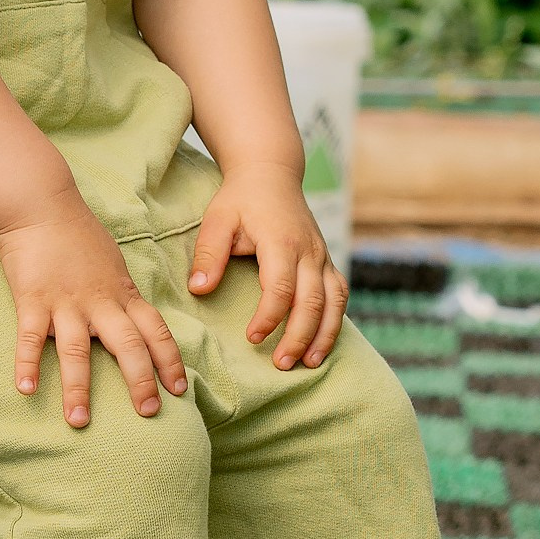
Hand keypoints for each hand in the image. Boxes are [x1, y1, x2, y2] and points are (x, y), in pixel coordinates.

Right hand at [0, 185, 189, 428]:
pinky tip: (25, 390)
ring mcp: (65, 302)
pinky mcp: (32, 300)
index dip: (169, 360)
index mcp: (122, 293)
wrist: (41, 204)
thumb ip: (121, 294)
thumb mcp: (112, 263)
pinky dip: (27, 365)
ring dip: (78, 389)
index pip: (155, 331)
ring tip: (79, 421)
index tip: (179, 389)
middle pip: (128, 346)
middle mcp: (100, 302)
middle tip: (149, 412)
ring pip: (76, 352)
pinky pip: (30, 338)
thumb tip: (133, 318)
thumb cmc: (76, 233)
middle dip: (140, 381)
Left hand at [189, 169, 345, 368]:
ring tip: (309, 364)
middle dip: (298, 336)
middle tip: (281, 364)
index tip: (251, 338)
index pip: (281, 287)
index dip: (269, 317)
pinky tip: (323, 342)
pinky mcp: (327, 261)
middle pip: (312, 301)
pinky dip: (335, 320)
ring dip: (324, 335)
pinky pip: (340, 294)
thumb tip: (199, 289)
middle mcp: (308, 251)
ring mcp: (322, 256)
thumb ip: (209, 254)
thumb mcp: (217, 219)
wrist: (271, 173)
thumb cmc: (240, 199)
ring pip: (334, 301)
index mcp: (281, 241)